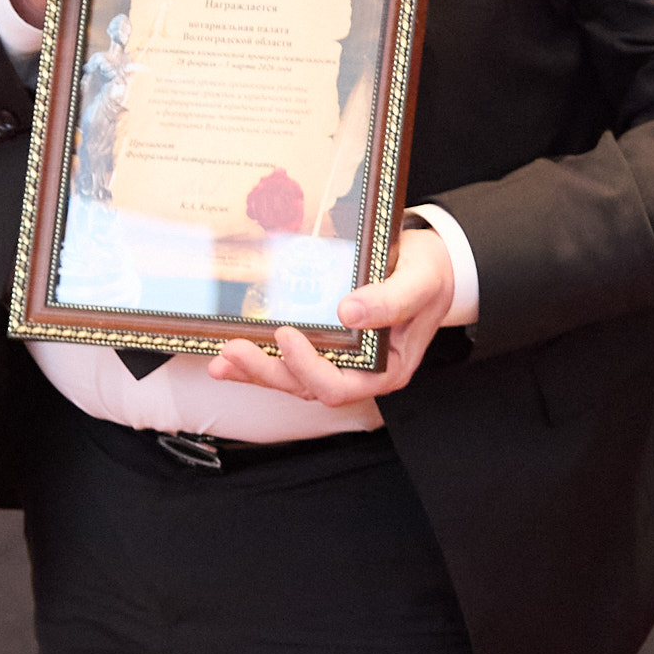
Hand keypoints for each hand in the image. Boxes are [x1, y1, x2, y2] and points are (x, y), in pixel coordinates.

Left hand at [204, 227, 455, 405]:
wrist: (430, 266)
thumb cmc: (430, 274)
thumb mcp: (420, 281)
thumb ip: (391, 299)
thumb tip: (350, 312)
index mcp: (386, 369)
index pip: (341, 386)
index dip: (309, 368)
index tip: (287, 334)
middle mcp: (360, 373)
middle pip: (307, 387)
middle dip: (267, 372)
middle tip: (233, 350)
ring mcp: (341, 362)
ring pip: (293, 379)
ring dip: (256, 370)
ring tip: (223, 358)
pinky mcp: (326, 347)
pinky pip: (289, 362)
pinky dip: (260, 359)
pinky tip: (229, 356)